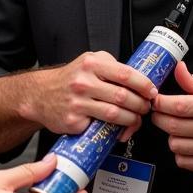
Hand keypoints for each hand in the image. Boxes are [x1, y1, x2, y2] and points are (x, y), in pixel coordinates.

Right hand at [32, 51, 156, 135]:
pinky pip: (100, 127)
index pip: (126, 74)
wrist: (41, 94)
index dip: (144, 85)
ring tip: (136, 118)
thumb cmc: (70, 78)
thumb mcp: (90, 61)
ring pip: (114, 114)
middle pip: (123, 96)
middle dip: (141, 105)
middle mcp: (84, 82)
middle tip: (146, 107)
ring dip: (132, 119)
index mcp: (92, 64)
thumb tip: (140, 79)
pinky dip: (114, 130)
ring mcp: (78, 102)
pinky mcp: (74, 120)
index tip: (152, 91)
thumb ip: (112, 67)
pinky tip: (119, 129)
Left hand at [151, 61, 192, 172]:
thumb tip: (178, 69)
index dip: (161, 103)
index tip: (155, 101)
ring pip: (176, 145)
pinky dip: (180, 152)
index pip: (179, 106)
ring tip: (178, 128)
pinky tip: (187, 142)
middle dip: (159, 118)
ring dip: (171, 136)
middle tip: (159, 113)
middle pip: (173, 126)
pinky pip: (184, 161)